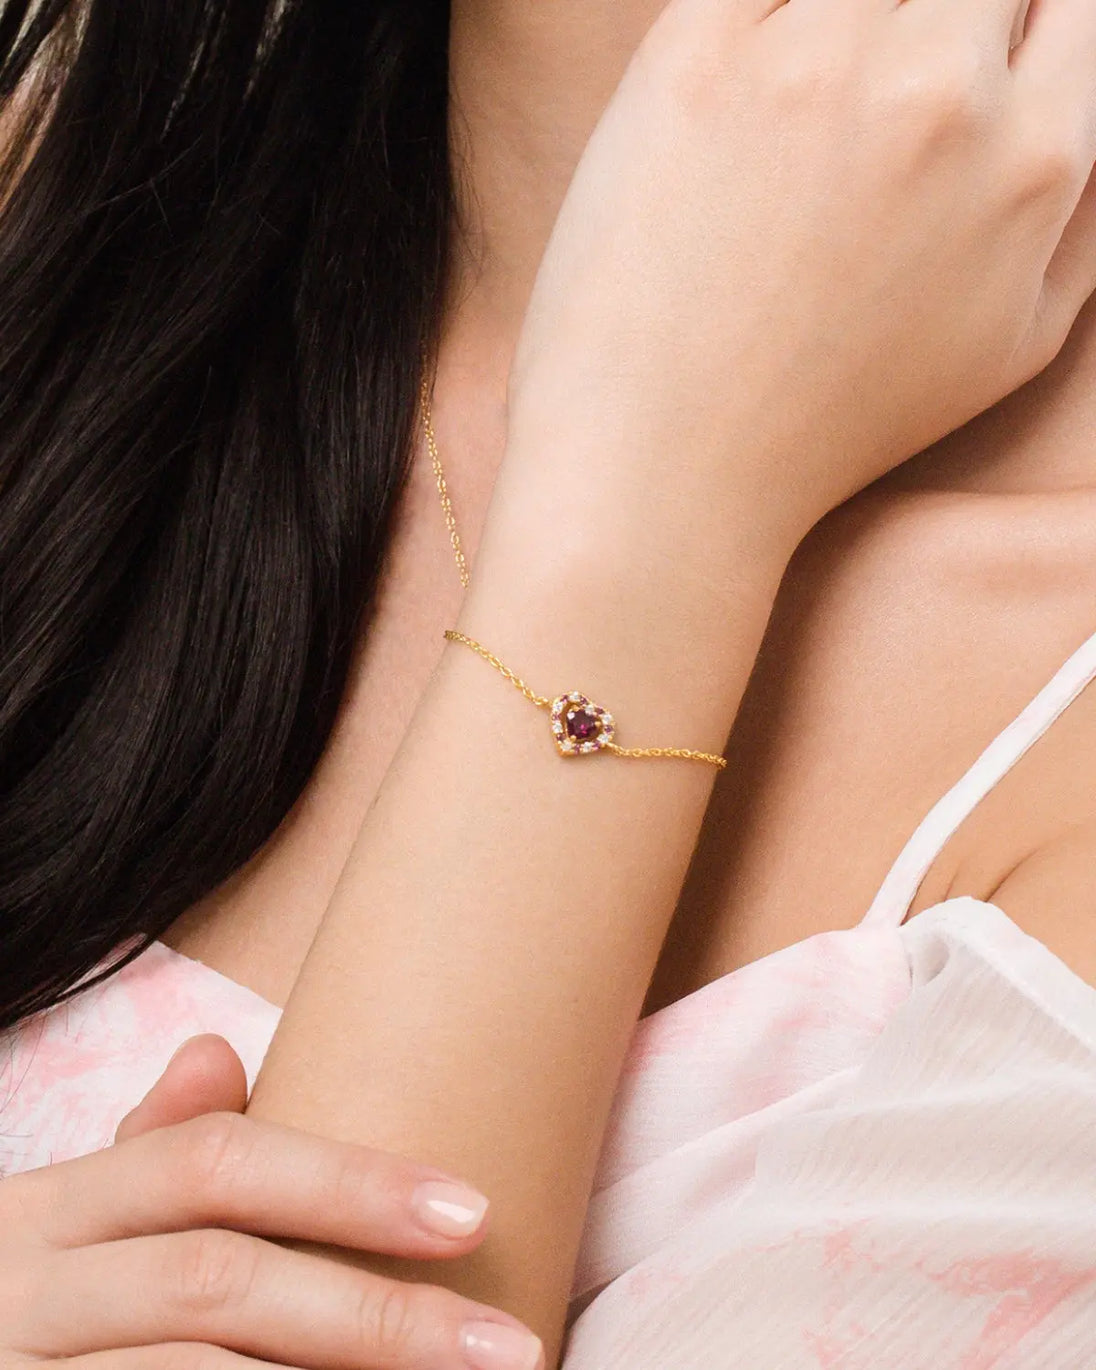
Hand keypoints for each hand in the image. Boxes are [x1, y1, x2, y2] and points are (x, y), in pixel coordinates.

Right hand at [1, 1035, 543, 1369]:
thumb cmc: (32, 1308)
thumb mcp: (69, 1223)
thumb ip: (150, 1154)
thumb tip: (217, 1050)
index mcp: (54, 1207)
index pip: (213, 1162)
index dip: (348, 1183)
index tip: (472, 1211)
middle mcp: (26, 1287)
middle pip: (218, 1280)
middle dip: (370, 1313)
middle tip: (503, 1345)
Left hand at [496, 0, 1095, 573]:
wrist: (668, 462)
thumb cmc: (834, 423)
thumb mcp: (1013, 344)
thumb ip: (1076, 207)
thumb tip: (1078, 103)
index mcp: (1035, 161)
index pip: (1077, 3)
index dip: (1023, 30)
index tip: (965, 68)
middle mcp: (937, 91)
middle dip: (940, 22)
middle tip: (869, 107)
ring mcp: (811, 61)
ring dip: (849, 23)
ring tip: (803, 113)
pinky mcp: (692, 57)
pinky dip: (761, 16)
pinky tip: (749, 84)